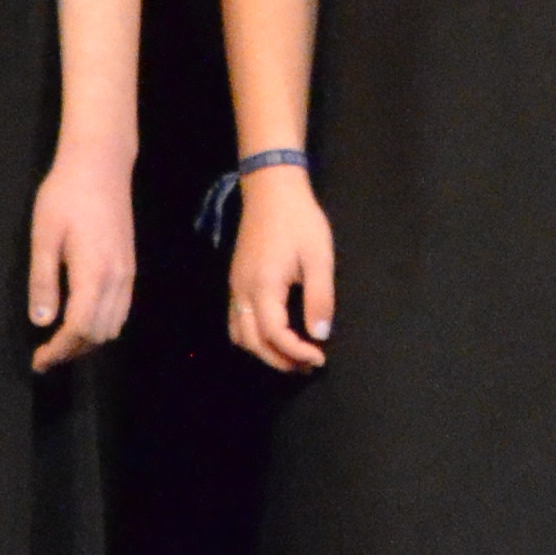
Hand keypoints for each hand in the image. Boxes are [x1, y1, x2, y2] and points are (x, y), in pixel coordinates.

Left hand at [28, 144, 135, 368]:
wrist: (101, 164)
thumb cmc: (66, 195)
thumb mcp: (44, 236)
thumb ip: (43, 281)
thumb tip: (42, 322)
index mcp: (94, 273)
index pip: (78, 328)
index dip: (58, 351)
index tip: (38, 361)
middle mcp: (118, 279)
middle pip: (99, 334)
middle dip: (72, 351)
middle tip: (45, 354)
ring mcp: (128, 273)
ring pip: (114, 326)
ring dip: (88, 341)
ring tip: (61, 340)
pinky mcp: (130, 266)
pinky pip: (122, 310)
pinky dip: (102, 324)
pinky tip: (81, 318)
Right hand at [227, 159, 333, 373]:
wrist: (271, 189)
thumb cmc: (299, 220)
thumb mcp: (319, 257)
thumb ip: (320, 298)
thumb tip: (320, 335)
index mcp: (263, 287)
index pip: (274, 336)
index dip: (296, 353)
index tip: (319, 358)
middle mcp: (242, 292)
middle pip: (252, 342)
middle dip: (279, 360)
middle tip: (307, 365)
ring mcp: (234, 286)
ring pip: (239, 335)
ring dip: (263, 351)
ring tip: (291, 355)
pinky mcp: (235, 280)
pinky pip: (235, 320)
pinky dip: (252, 337)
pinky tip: (274, 335)